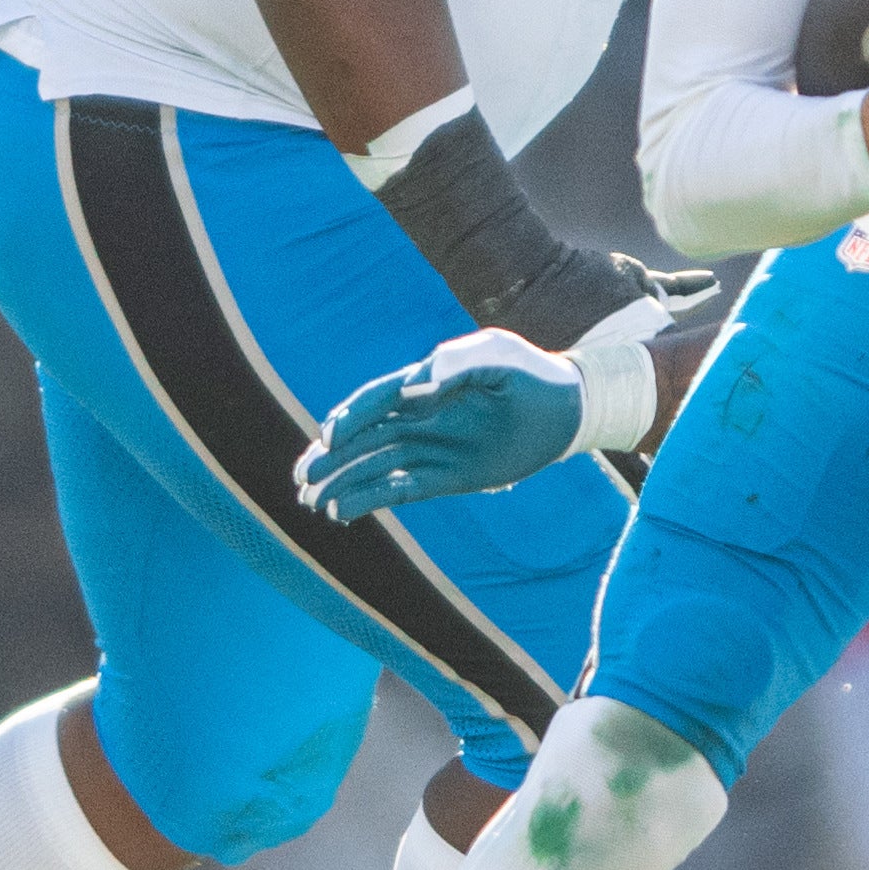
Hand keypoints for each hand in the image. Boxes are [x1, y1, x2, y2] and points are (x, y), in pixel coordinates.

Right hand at [291, 321, 661, 519]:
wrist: (569, 407)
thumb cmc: (531, 373)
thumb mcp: (496, 357)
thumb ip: (456, 365)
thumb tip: (414, 388)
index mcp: (425, 383)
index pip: (376, 402)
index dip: (348, 419)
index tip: (326, 438)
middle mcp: (420, 417)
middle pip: (363, 439)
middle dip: (330, 457)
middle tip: (299, 480)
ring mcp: (431, 448)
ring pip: (374, 466)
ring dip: (342, 482)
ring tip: (310, 504)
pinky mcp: (447, 477)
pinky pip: (399, 489)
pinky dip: (370, 499)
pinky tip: (344, 512)